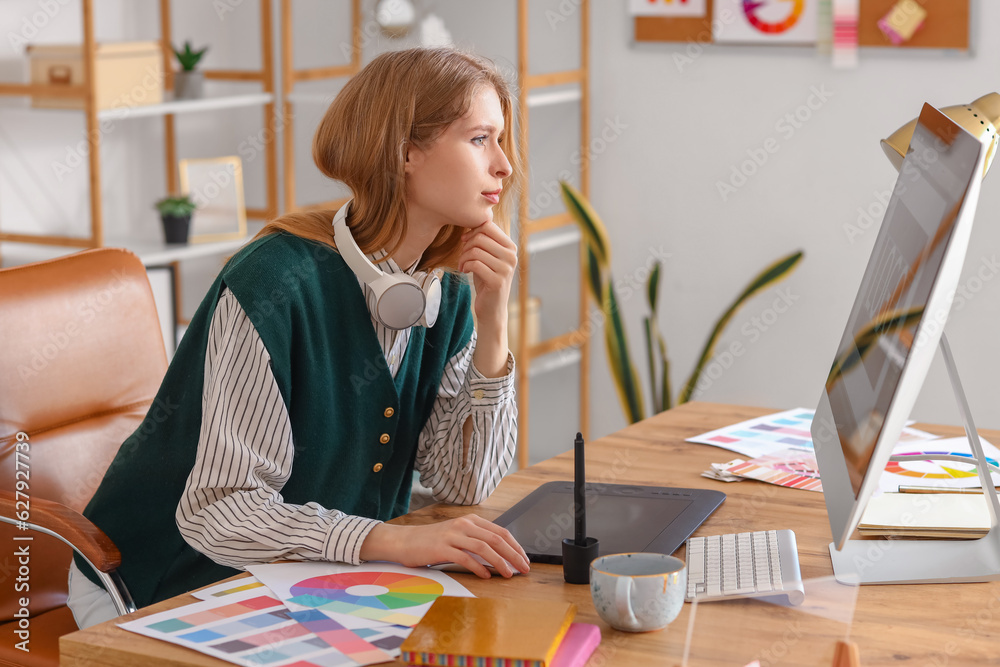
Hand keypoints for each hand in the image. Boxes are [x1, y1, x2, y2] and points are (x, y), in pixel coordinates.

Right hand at [359, 515, 529, 578]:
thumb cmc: (432, 541)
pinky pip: (465, 558)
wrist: (404, 541)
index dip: (515, 546)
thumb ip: (476, 540)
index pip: (501, 531)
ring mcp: (452, 535)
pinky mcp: (442, 548)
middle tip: (523, 569)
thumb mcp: (457, 534)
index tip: (524, 559)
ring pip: (484, 547)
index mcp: (470, 520)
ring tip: (508, 574)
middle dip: (513, 555)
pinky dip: (479, 568)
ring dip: (500, 562)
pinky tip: (486, 577)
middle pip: (496, 539)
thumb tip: (500, 555)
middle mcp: (463, 524)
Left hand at [458, 222, 516, 376]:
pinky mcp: (498, 280)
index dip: (473, 231)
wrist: (492, 309)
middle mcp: (512, 256)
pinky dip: (465, 266)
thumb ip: (484, 240)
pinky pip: (475, 263)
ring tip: (463, 265)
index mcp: (510, 247)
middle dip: (466, 245)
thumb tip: (472, 221)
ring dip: (464, 257)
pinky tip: (465, 271)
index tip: (465, 241)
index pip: (488, 226)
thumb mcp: (487, 257)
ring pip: (476, 250)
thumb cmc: (486, 280)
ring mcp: (506, 269)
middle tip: (463, 256)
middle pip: (481, 236)